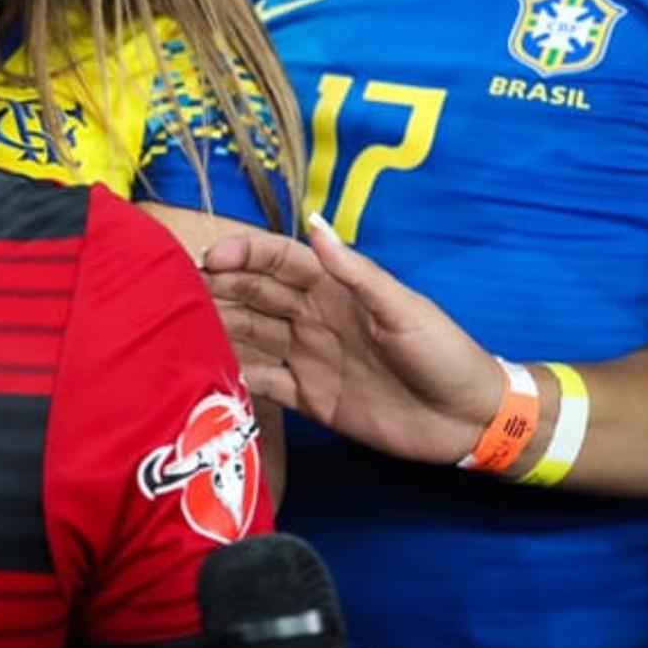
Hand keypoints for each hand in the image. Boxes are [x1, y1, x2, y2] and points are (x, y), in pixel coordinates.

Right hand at [203, 216, 502, 465]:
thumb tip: (315, 227)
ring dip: (219, 326)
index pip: (279, 260)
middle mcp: (315, 318)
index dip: (244, 253)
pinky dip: (237, 375)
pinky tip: (208, 371)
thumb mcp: (403, 310)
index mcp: (336, 289)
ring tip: (180, 326)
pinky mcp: (310, 398)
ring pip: (252, 334)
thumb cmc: (444, 354)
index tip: (211, 258)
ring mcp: (310, 357)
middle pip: (256, 294)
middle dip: (219, 287)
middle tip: (178, 290)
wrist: (468, 420)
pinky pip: (265, 382)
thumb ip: (357, 274)